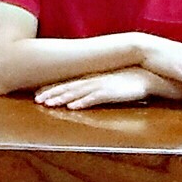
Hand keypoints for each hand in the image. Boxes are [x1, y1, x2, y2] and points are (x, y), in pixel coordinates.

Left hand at [35, 69, 157, 109]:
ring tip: (47, 104)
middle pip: (67, 88)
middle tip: (36, 99)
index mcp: (90, 79)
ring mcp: (100, 86)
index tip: (37, 94)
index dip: (51, 89)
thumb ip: (95, 86)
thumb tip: (84, 93)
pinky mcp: (109, 93)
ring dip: (61, 98)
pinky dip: (81, 102)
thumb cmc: (126, 79)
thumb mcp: (107, 82)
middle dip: (50, 94)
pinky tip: (72, 107)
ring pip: (76, 93)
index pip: (66, 84)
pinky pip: (93, 98)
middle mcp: (91, 81)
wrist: (145, 75)